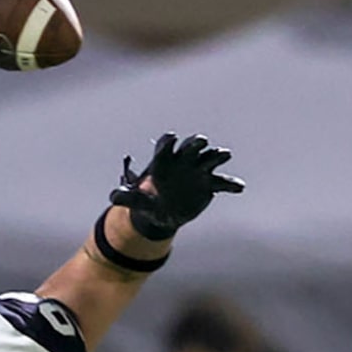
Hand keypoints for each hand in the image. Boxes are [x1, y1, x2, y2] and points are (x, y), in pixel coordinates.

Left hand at [111, 134, 242, 240]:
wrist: (165, 213)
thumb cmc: (148, 203)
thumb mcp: (136, 202)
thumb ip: (126, 198)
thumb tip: (112, 197)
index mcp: (163, 161)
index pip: (165, 146)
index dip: (167, 142)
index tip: (170, 137)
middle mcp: (183, 161)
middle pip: (191, 147)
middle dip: (195, 143)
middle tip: (201, 141)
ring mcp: (198, 171)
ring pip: (209, 159)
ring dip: (217, 156)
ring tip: (224, 155)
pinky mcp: (209, 184)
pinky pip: (222, 183)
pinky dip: (231, 184)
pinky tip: (239, 187)